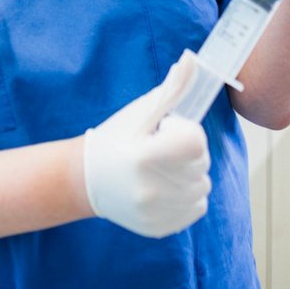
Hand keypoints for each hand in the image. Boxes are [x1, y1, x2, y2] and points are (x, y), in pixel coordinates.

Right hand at [83, 53, 210, 237]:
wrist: (86, 180)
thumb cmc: (116, 139)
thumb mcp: (141, 112)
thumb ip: (172, 88)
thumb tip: (192, 60)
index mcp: (144, 157)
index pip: (196, 142)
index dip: (182, 131)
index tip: (162, 131)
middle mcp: (150, 190)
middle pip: (202, 164)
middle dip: (187, 152)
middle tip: (159, 149)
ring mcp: (155, 213)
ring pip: (203, 187)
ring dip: (189, 174)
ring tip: (162, 169)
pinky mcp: (159, 229)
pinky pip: (197, 208)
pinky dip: (187, 196)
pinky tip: (164, 187)